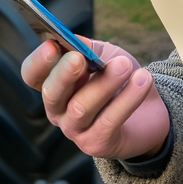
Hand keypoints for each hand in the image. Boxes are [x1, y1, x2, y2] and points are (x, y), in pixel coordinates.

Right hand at [21, 38, 170, 161]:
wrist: (150, 112)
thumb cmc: (120, 79)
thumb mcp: (104, 55)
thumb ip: (87, 47)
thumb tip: (72, 39)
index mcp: (54, 84)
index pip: (32, 75)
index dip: (39, 61)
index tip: (52, 45)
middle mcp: (58, 110)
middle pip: (51, 94)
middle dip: (64, 74)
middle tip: (80, 58)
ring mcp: (75, 130)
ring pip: (80, 108)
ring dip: (104, 84)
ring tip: (125, 65)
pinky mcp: (97, 144)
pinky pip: (109, 121)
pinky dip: (127, 99)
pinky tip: (143, 80)